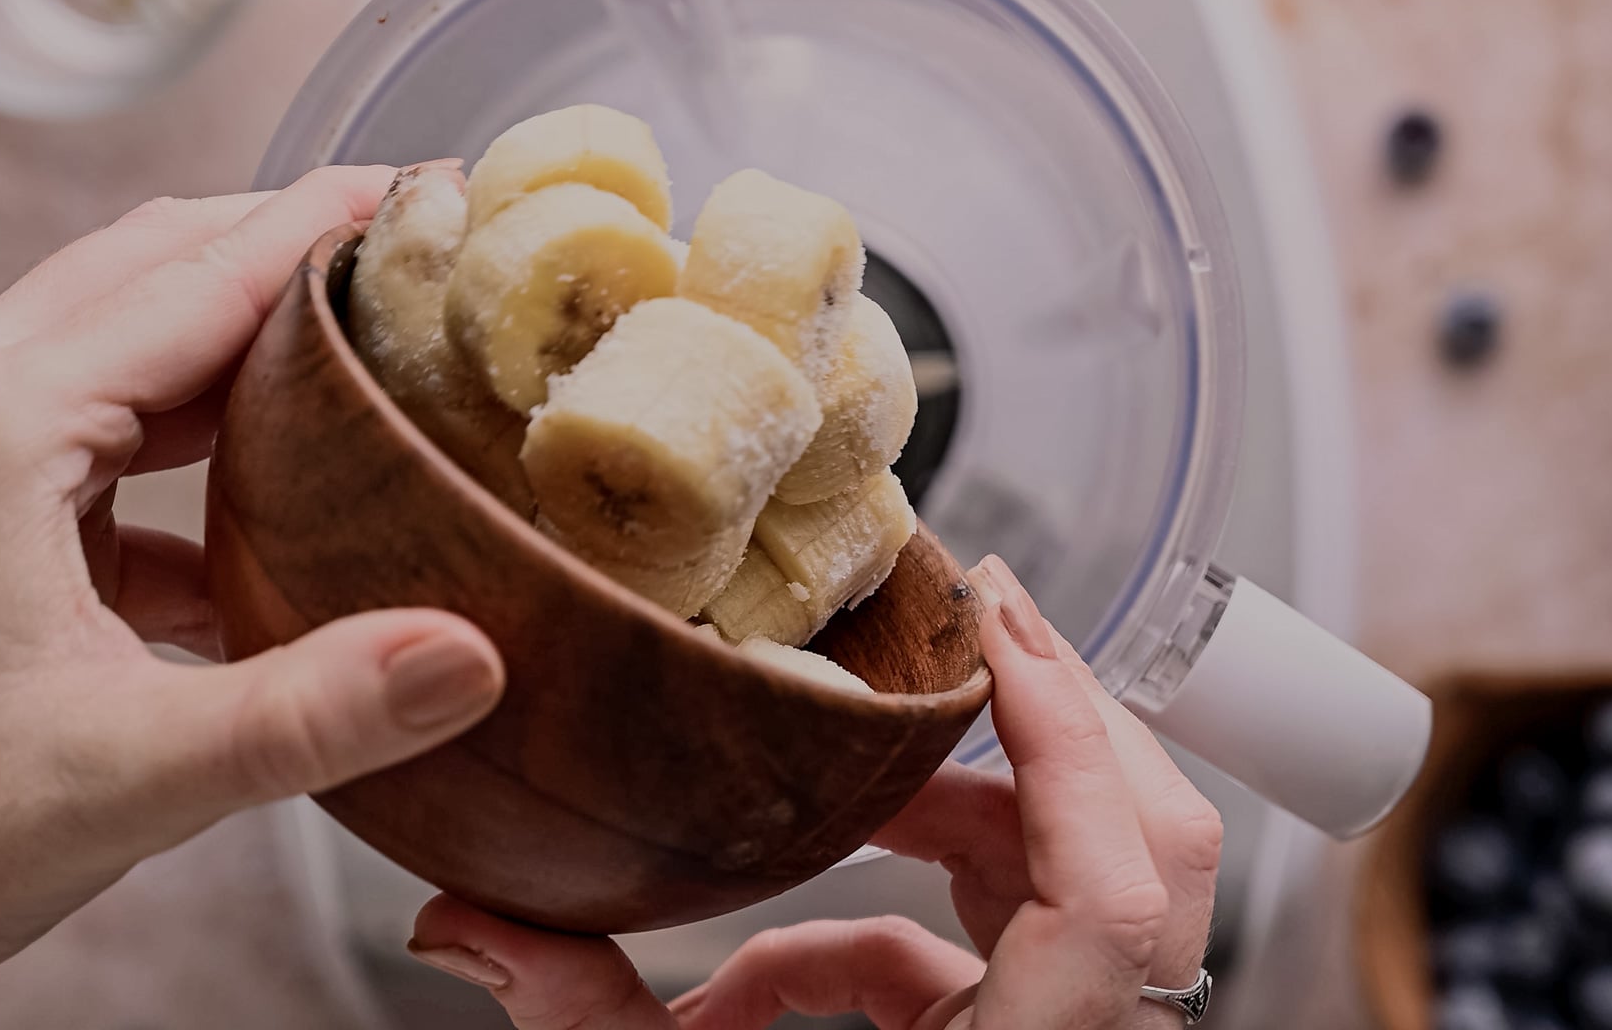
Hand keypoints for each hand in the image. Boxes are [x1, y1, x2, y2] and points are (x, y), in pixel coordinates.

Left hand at [0, 168, 506, 1028]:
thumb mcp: (127, 781)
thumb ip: (309, 714)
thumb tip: (471, 657)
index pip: (195, 280)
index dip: (323, 227)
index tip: (425, 187)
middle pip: (150, 265)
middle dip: (284, 241)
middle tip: (410, 237)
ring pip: (116, 327)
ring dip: (237, 323)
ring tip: (358, 335)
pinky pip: (91, 414)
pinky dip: (187, 421)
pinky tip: (266, 486)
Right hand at [406, 557, 1221, 1028]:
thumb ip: (587, 1025)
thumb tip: (458, 924)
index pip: (1118, 886)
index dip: (1072, 736)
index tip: (993, 622)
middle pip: (1153, 849)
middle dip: (1055, 723)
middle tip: (958, 630)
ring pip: (1080, 882)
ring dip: (960, 819)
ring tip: (850, 784)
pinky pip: (996, 962)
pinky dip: (887, 936)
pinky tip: (758, 976)